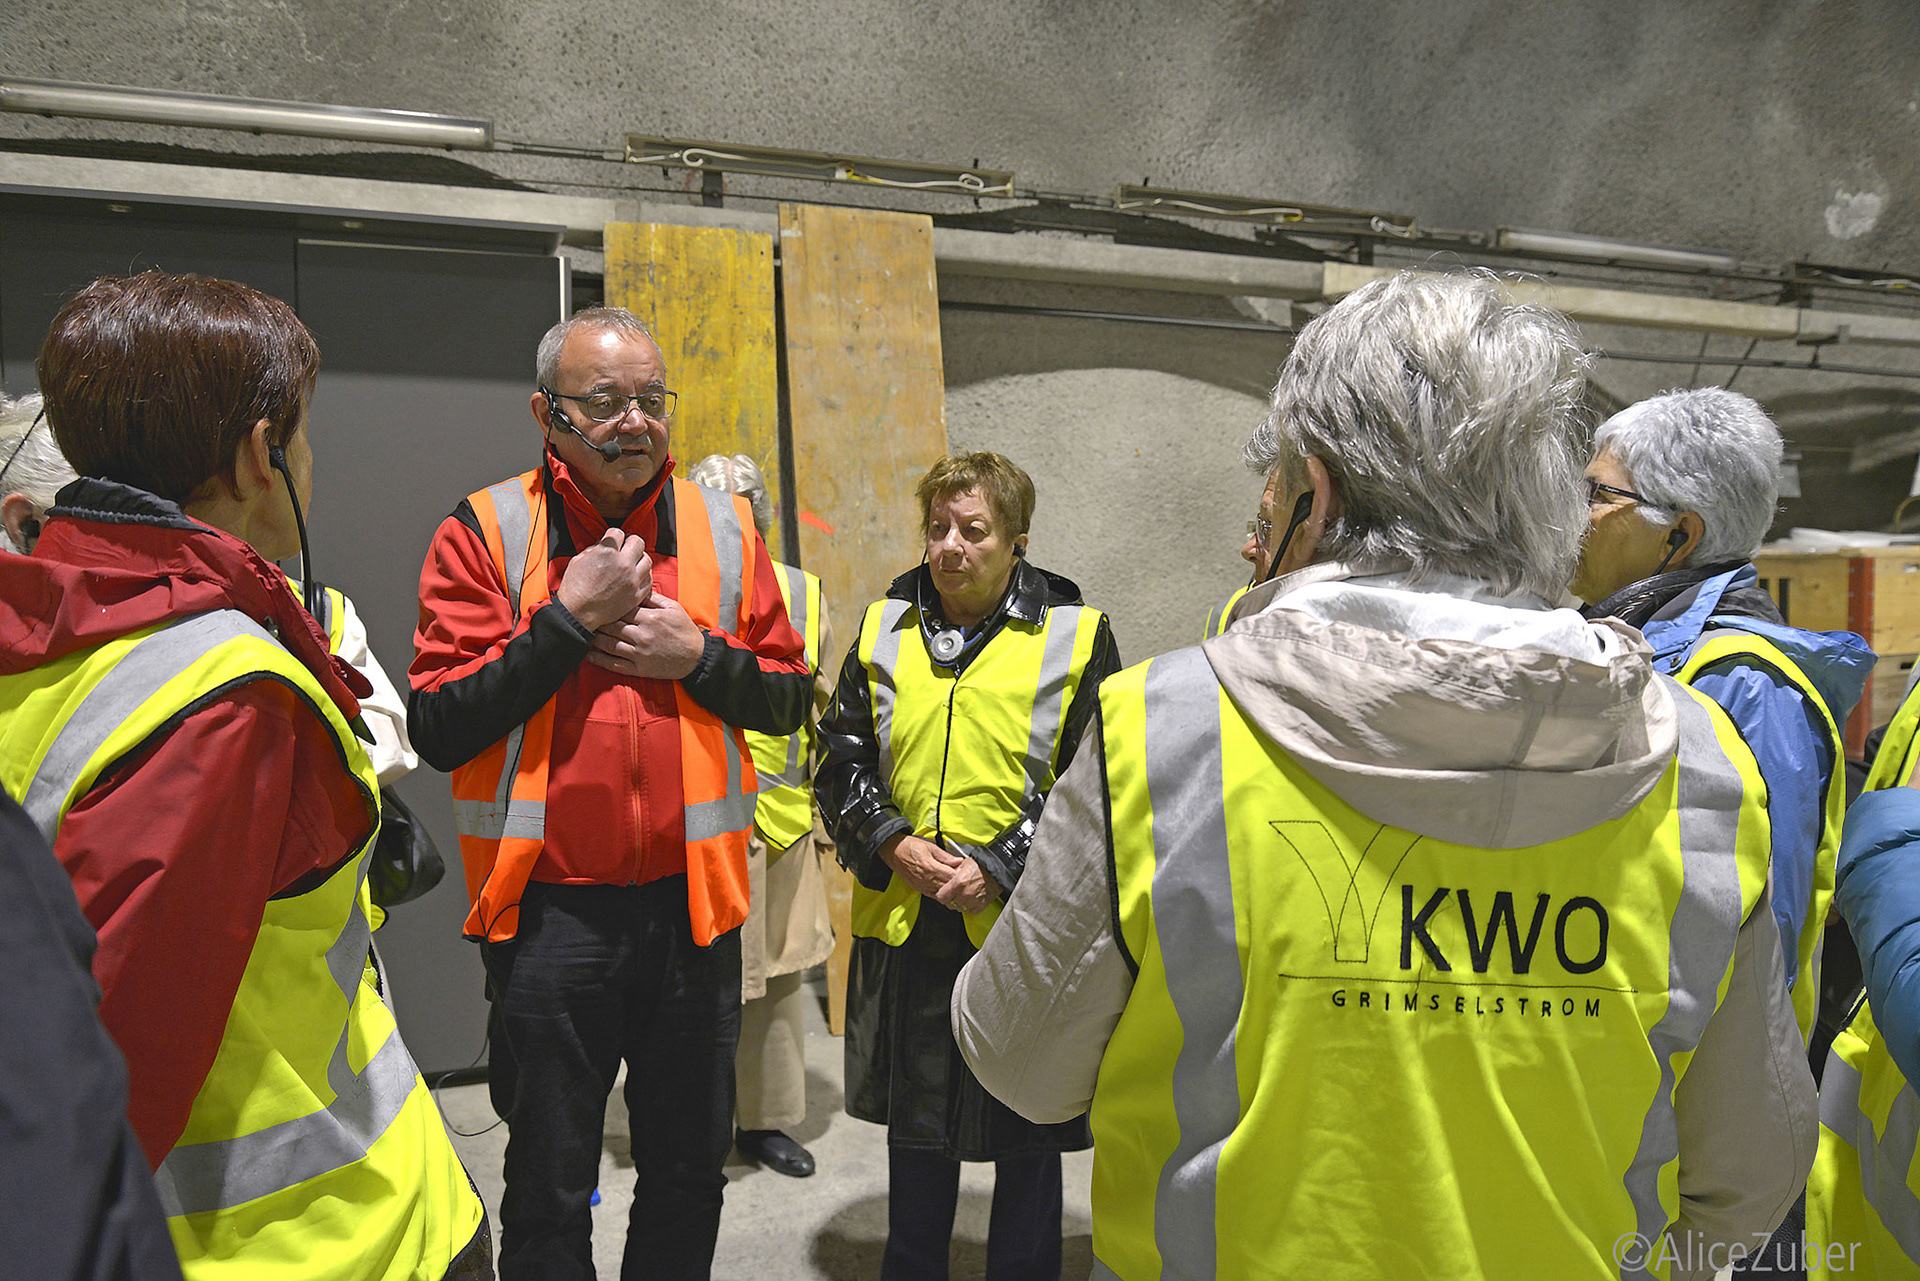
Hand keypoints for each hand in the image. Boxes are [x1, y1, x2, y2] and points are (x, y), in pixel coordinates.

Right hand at [556, 529, 651, 631]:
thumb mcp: (578, 560)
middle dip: (631, 542)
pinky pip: (649, 579)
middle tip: (627, 548)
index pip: (619, 533)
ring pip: (648, 560)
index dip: (614, 536)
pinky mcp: (636, 594)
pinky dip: (644, 576)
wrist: (578, 613)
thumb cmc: (575, 588)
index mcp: (606, 552)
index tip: (614, 540)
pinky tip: (636, 577)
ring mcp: (632, 580)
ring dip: (640, 559)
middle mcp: (622, 564)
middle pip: (638, 542)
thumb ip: (594, 549)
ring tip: (632, 563)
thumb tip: (604, 544)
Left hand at [584, 593, 705, 679]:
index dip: (609, 606)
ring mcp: (639, 653)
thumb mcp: (673, 608)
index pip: (622, 609)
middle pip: (612, 626)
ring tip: (582, 633)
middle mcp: (642, 635)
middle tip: (585, 616)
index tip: (598, 602)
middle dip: (597, 620)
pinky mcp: (639, 668)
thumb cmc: (685, 630)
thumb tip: (636, 587)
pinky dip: (599, 659)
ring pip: (609, 644)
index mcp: (650, 618)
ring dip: (594, 638)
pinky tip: (588, 654)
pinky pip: (614, 664)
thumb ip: (653, 598)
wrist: (696, 657)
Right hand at [880, 833, 960, 897]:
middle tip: (965, 879)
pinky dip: (942, 894)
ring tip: (958, 886)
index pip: (951, 876)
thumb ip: (946, 856)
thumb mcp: (930, 846)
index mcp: (930, 867)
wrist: (894, 852)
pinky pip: (934, 896)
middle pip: (948, 886)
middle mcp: (926, 879)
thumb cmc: (910, 846)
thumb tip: (959, 860)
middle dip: (957, 884)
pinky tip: (947, 890)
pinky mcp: (919, 889)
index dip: (961, 875)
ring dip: (951, 891)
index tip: (966, 871)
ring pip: (942, 894)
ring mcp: (922, 886)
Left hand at [934, 856, 998, 913]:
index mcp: (958, 883)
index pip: (941, 897)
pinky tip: (970, 898)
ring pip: (958, 908)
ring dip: (959, 903)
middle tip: (953, 892)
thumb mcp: (962, 864)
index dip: (941, 894)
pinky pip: (969, 911)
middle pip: (949, 904)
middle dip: (949, 898)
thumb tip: (944, 878)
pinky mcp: (980, 906)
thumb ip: (951, 873)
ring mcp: (973, 901)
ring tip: (963, 894)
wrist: (998, 868)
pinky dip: (969, 906)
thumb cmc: (982, 864)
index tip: (943, 892)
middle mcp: (964, 894)